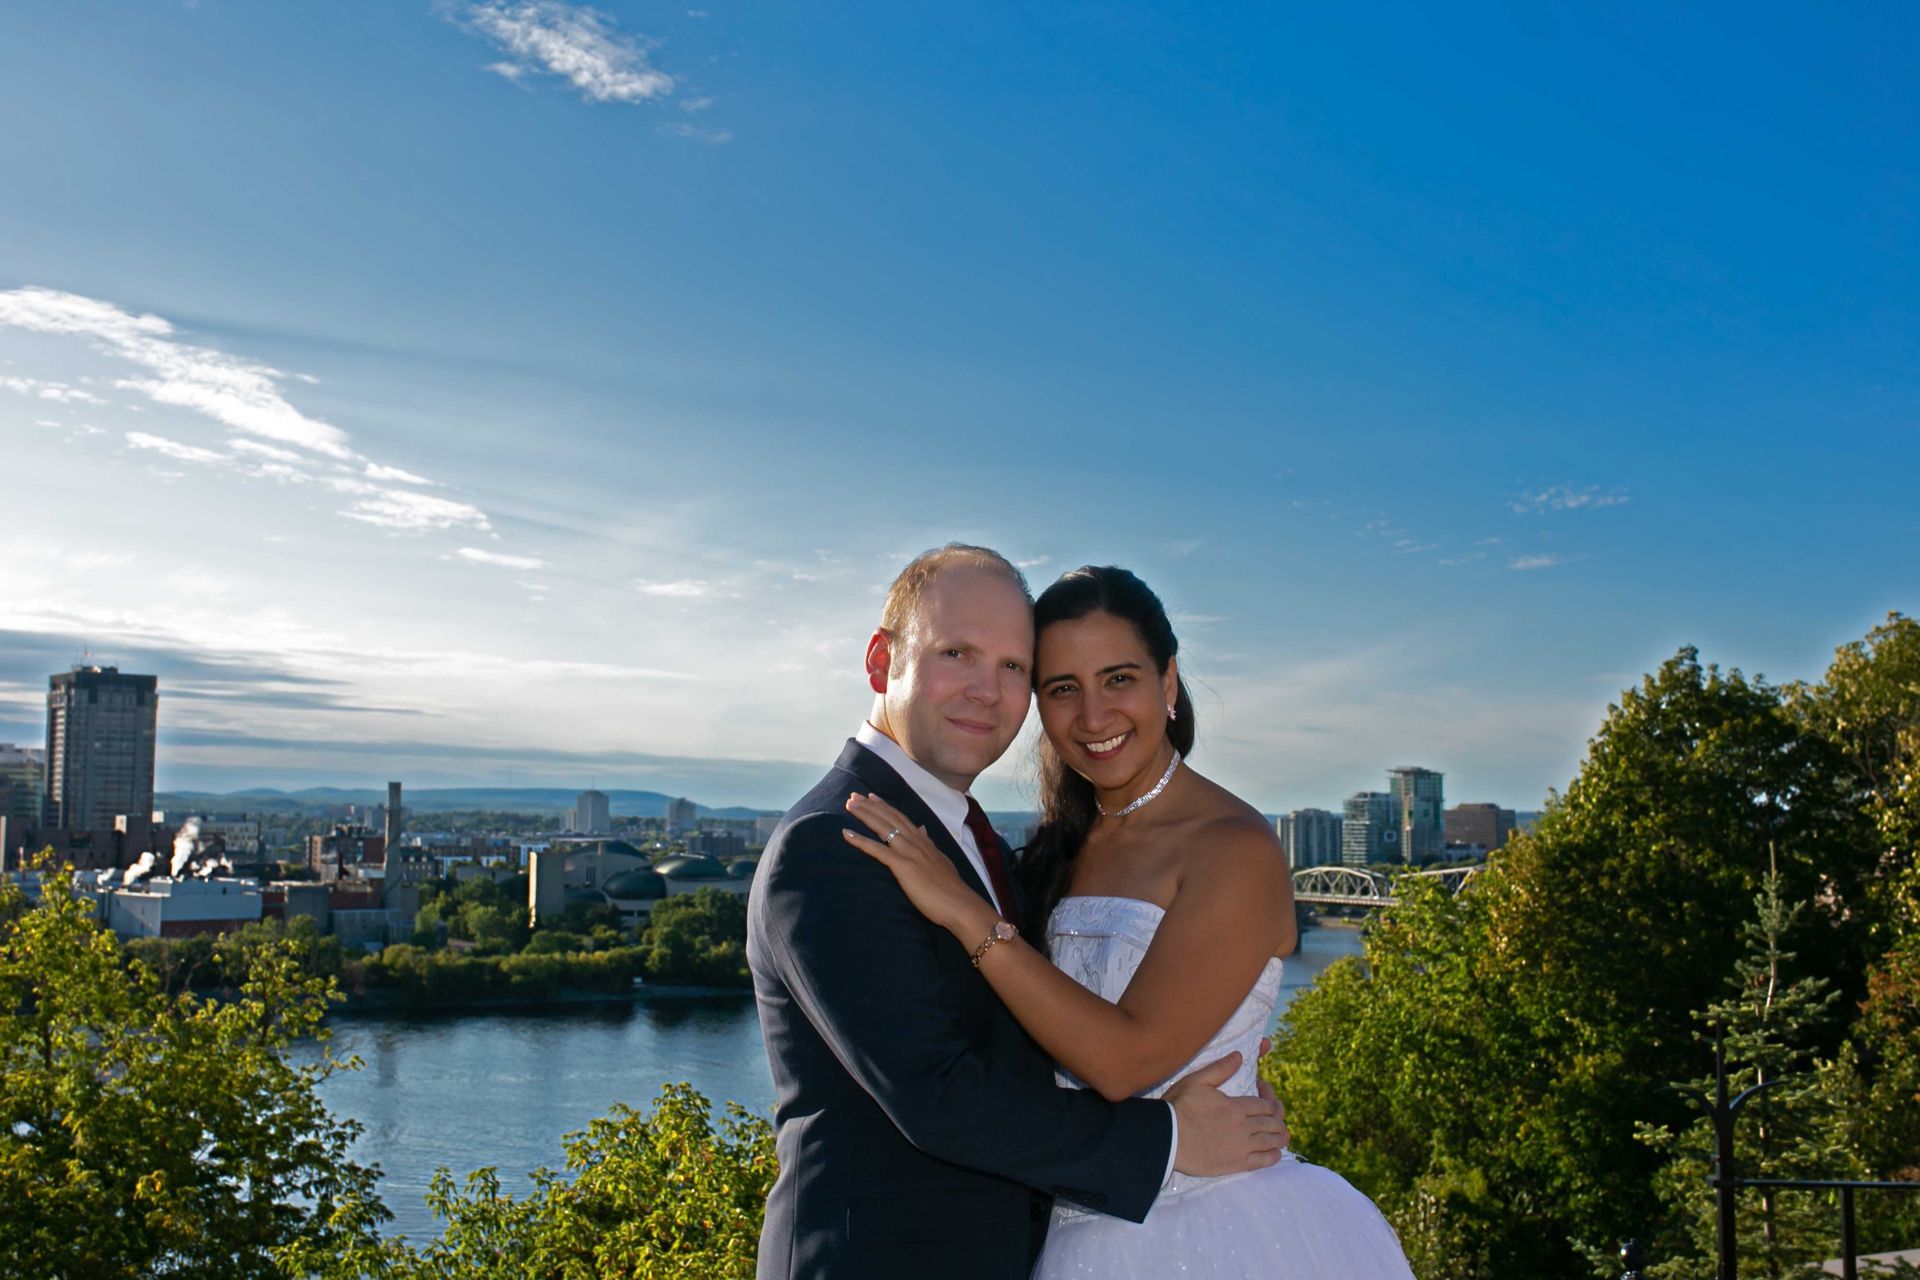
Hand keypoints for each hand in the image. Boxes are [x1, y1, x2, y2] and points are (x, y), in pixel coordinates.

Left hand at [842, 793, 992, 937]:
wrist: (960, 904)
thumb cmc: (951, 888)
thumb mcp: (941, 859)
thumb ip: (929, 844)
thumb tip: (923, 830)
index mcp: (924, 841)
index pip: (901, 818)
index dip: (885, 806)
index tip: (872, 797)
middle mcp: (916, 842)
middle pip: (889, 818)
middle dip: (870, 805)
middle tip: (853, 795)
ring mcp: (909, 852)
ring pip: (883, 827)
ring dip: (864, 815)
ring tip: (849, 805)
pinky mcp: (903, 866)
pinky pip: (878, 850)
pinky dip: (860, 841)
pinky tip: (846, 834)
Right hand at [1165, 1051, 1287, 1176]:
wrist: (1167, 1138)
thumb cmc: (1179, 1107)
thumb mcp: (1197, 1081)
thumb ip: (1220, 1069)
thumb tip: (1239, 1056)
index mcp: (1236, 1107)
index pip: (1265, 1104)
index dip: (1270, 1098)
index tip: (1264, 1094)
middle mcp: (1244, 1127)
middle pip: (1272, 1123)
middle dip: (1278, 1118)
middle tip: (1275, 1116)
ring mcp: (1241, 1147)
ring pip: (1271, 1141)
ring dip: (1279, 1136)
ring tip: (1281, 1134)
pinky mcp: (1236, 1164)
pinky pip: (1263, 1161)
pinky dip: (1274, 1156)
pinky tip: (1276, 1152)